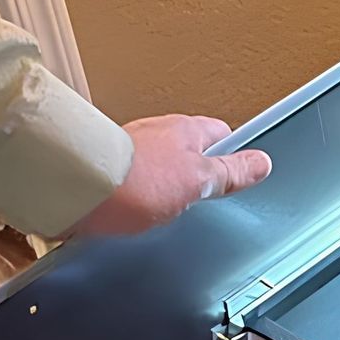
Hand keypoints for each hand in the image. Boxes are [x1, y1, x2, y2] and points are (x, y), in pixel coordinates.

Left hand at [72, 116, 272, 237]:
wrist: (78, 189)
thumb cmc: (134, 182)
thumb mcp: (198, 182)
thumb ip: (230, 173)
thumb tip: (261, 163)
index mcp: (186, 129)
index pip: (223, 135)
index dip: (232, 158)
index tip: (235, 178)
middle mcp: (158, 132)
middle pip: (191, 151)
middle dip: (195, 176)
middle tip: (197, 202)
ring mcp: (131, 147)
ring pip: (161, 165)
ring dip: (164, 185)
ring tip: (163, 209)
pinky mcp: (108, 166)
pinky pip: (134, 178)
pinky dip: (138, 193)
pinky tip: (134, 210)